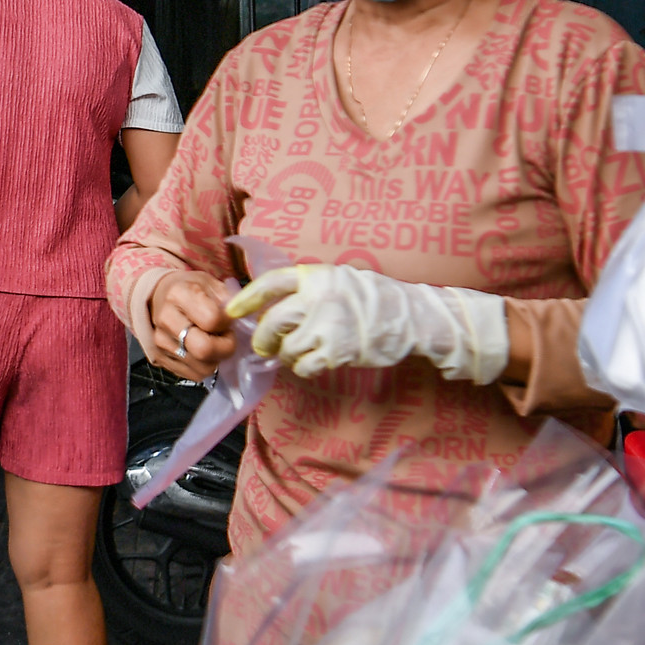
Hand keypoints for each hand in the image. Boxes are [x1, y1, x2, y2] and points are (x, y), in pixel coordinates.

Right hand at [148, 271, 235, 379]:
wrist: (160, 298)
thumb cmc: (191, 290)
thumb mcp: (211, 283)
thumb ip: (229, 299)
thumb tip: (241, 318)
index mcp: (179, 294)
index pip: (212, 320)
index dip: (227, 322)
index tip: (228, 319)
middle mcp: (166, 319)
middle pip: (203, 349)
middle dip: (225, 348)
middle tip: (227, 338)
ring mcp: (160, 342)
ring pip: (202, 367)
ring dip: (216, 359)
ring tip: (213, 343)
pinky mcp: (160, 359)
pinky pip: (194, 375)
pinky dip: (205, 366)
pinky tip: (202, 351)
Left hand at [226, 265, 509, 381]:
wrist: (412, 316)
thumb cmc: (374, 298)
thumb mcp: (340, 279)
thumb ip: (308, 289)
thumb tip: (272, 307)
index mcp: (316, 276)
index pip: (270, 284)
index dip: (247, 298)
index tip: (232, 311)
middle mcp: (317, 298)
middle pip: (272, 322)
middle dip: (263, 339)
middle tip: (265, 347)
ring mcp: (327, 325)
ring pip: (287, 348)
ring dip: (288, 356)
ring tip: (302, 352)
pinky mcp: (337, 350)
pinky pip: (304, 366)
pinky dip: (305, 368)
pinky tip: (316, 362)